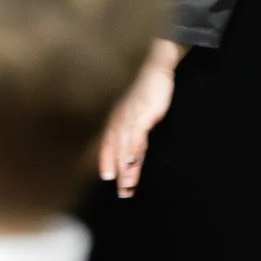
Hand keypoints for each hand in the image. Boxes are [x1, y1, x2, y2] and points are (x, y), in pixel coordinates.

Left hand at [98, 43, 182, 198]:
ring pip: (124, 147)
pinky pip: (136, 137)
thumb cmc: (147, 91)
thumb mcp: (138, 112)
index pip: (107, 143)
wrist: (155, 69)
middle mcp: (119, 119)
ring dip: (125, 168)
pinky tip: (132, 162)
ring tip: (127, 185)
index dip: (106, 160)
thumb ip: (135, 131)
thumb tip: (134, 149)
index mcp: (117, 118)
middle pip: (114, 149)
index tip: (106, 177)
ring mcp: (129, 118)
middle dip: (117, 171)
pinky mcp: (142, 115)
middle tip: (121, 191)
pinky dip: (133, 151)